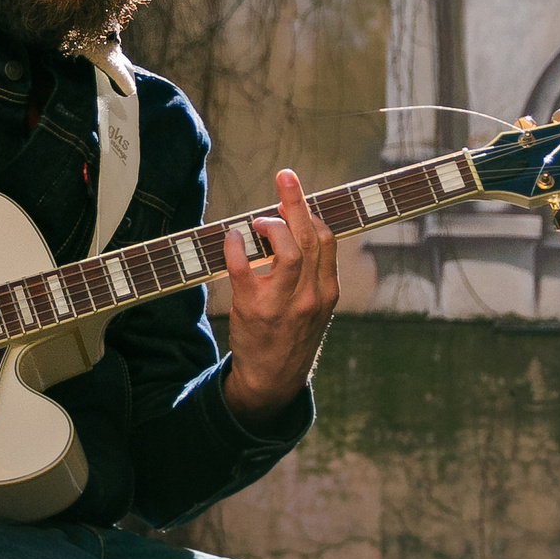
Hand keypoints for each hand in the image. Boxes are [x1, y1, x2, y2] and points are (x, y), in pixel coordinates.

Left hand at [219, 170, 340, 426]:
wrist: (272, 382)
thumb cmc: (291, 337)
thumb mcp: (314, 308)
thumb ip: (310, 273)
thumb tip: (294, 227)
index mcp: (327, 291)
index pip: (327, 240)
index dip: (312, 212)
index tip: (295, 194)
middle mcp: (310, 296)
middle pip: (310, 237)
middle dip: (296, 201)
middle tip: (284, 176)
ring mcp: (284, 304)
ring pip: (288, 251)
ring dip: (271, 226)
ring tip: (258, 222)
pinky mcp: (254, 311)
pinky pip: (245, 269)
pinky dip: (236, 247)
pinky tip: (232, 238)